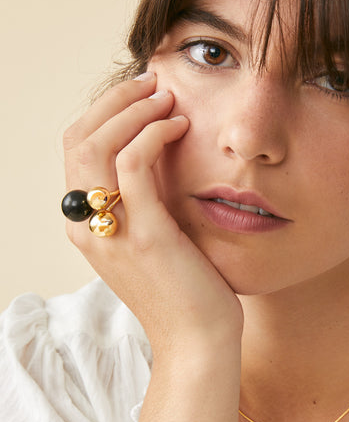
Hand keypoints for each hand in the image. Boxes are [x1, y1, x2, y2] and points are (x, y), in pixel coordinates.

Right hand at [63, 72, 242, 421]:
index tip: (143, 95)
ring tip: (166, 95)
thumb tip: (159, 148)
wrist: (198, 339)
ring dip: (130, 110)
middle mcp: (87, 227)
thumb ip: (148, 196)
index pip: (77, 151)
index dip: (106, 113)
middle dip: (114, 101)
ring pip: (96, 145)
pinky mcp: (143, 235)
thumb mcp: (157, 235)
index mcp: (88, 226)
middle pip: (78, 139)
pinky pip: (132, 165)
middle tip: (153, 83)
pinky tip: (179, 126)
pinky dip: (152, 135)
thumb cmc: (186, 289)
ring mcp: (111, 231)